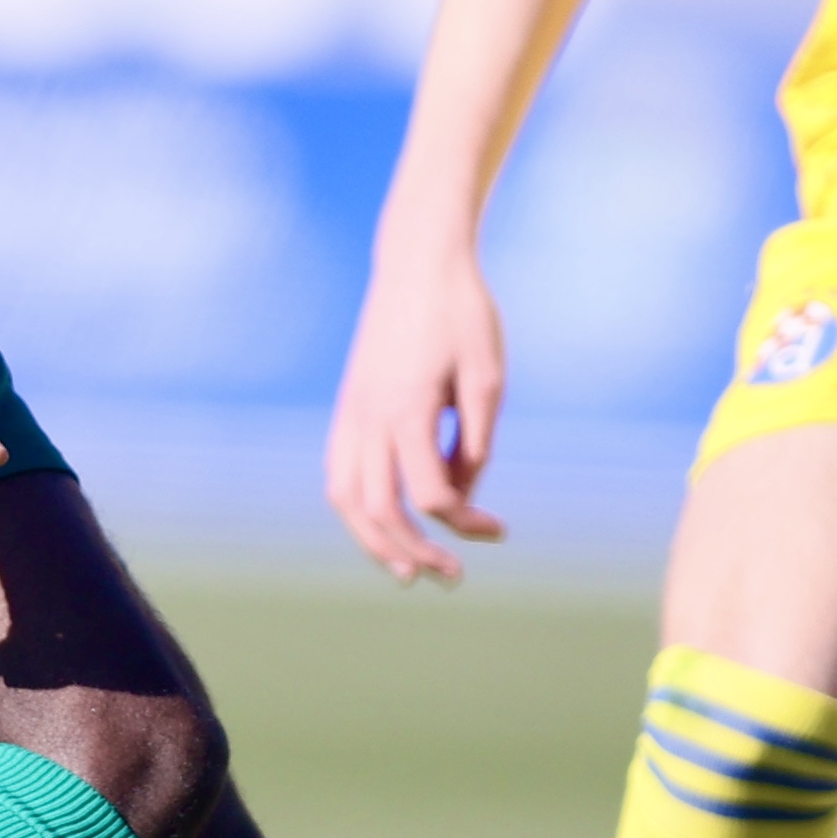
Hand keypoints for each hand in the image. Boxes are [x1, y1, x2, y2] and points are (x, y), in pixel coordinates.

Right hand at [323, 241, 511, 584]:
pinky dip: (355, 508)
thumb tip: (461, 492)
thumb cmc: (461, 312)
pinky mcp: (347, 405)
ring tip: (403, 570)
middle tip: (451, 577)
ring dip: (373, 540)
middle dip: (415, 552)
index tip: (498, 529)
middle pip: (380, 509)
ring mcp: (351, 411)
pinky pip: (338, 472)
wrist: (417, 261)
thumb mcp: (488, 374)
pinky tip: (378, 523)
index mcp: (407, 408)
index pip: (432, 493)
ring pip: (346, 497)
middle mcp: (368, 416)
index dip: (467, 522)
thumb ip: (476, 440)